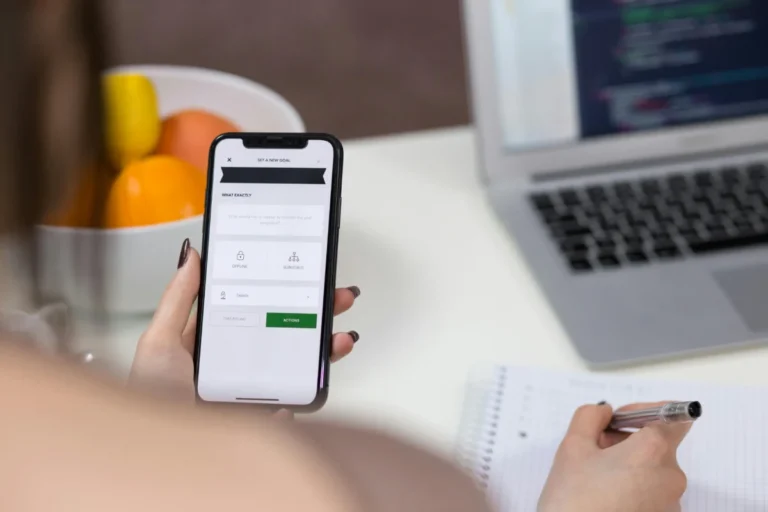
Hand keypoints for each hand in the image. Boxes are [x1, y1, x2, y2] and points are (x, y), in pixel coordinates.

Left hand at [129, 239, 359, 402]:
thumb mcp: (159, 341)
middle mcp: (233, 366)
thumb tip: (190, 256)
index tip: (304, 277)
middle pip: (283, 333)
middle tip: (337, 299)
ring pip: (296, 366)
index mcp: (211, 343)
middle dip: (316, 315)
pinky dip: (306, 395)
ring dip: (323, 352)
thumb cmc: (150, 397)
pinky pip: (291, 405)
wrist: (158, 455)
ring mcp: (250, 393)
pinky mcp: (260, 421)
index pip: (254, 308)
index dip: (281, 292)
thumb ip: (177, 299)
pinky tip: (311, 382)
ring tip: (339, 341)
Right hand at [538, 402, 690, 511]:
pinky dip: (632, 489)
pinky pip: (651, 495)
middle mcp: (670, 477)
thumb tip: (604, 412)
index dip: (645, 411)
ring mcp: (670, 504)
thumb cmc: (574, 501)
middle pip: (657, 445)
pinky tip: (604, 498)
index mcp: (653, 451)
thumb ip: (590, 417)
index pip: (673, 416)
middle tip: (595, 450)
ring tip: (595, 479)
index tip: (620, 419)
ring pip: (652, 471)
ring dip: (628, 466)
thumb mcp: (572, 447)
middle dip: (626, 441)